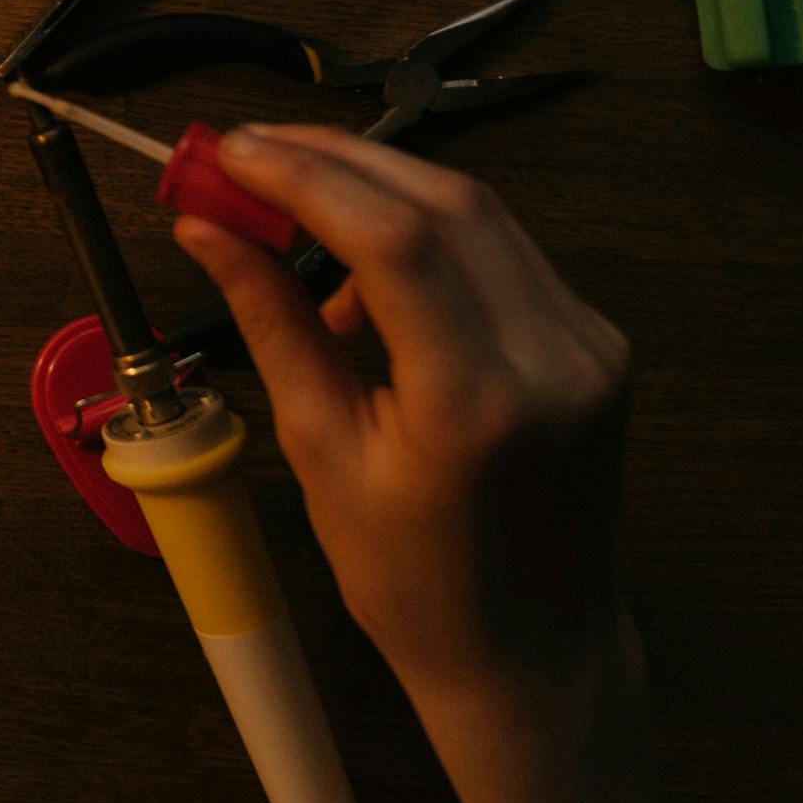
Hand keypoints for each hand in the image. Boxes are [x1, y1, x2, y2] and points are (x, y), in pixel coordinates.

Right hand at [174, 125, 636, 757]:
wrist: (532, 650)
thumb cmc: (414, 581)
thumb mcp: (321, 452)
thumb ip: (273, 324)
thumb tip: (208, 229)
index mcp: (479, 403)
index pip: (394, 240)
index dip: (304, 177)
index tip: (228, 152)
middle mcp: (552, 359)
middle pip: (444, 201)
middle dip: (334, 160)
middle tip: (245, 155)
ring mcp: (588, 346)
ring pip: (478, 213)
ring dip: (376, 188)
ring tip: (287, 205)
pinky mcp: (595, 341)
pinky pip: (501, 252)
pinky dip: (422, 235)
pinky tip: (361, 271)